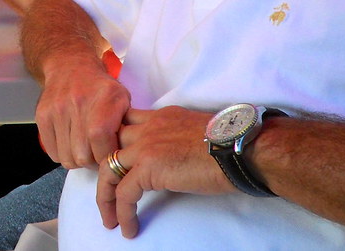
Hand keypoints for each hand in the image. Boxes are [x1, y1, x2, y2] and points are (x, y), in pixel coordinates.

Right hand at [34, 54, 130, 169]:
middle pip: (82, 155)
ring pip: (66, 158)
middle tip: (97, 153)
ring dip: (77, 159)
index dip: (106, 156)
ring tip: (83, 148)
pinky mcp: (42, 116)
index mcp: (104, 98)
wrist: (70, 66)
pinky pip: (52, 152)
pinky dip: (62, 154)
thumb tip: (123, 155)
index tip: (110, 156)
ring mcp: (57, 110)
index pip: (101, 140)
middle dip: (92, 161)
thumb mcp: (122, 98)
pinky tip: (70, 143)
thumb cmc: (100, 87)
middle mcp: (78, 103)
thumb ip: (127, 125)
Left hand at [96, 107, 227, 238]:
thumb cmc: (231, 145)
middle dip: (102, 171)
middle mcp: (147, 127)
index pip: (123, 123)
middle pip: (108, 144)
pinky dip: (122, 212)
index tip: (114, 164)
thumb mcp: (195, 133)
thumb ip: (175, 140)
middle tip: (106, 194)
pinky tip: (129, 227)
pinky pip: (124, 192)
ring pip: (107, 169)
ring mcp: (145, 146)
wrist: (242, 150)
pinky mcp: (148, 168)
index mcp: (160, 116)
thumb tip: (171, 160)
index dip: (114, 143)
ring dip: (105, 196)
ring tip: (110, 218)